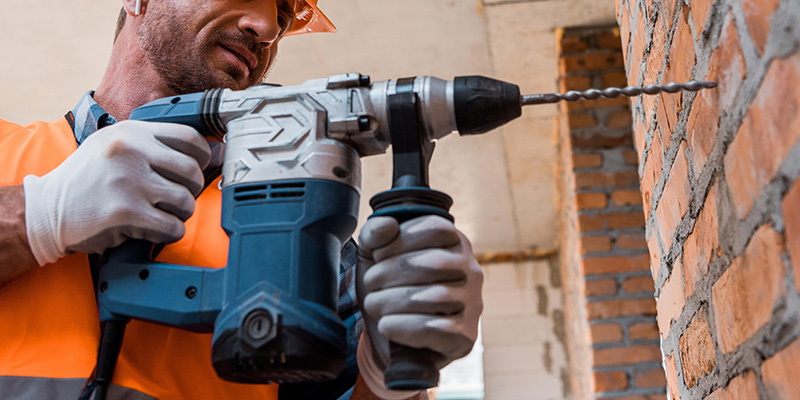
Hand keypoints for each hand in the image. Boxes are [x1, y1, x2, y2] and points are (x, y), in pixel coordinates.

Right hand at [23, 120, 210, 264]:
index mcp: (132, 132)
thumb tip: (218, 152)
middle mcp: (130, 151)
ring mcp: (127, 181)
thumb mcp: (117, 148)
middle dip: (190, 190)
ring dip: (179, 214)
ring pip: (185, 201)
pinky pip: (172, 227)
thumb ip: (160, 147)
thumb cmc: (89, 179)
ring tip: (159, 214)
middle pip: (192, 172)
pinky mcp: (125, 212)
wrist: (47, 210)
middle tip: (174, 198)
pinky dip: (168, 232)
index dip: (203, 156)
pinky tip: (152, 229)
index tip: (197, 169)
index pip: (189, 137)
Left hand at [355, 215, 482, 398]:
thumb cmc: (388, 287)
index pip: (437, 230)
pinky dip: (405, 327)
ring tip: (373, 304)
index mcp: (454, 243)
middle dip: (392, 272)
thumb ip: (375, 233)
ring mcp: (472, 304)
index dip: (401, 240)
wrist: (392, 337)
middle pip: (435, 263)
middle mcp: (471, 270)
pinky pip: (437, 329)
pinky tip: (386, 325)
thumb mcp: (374, 255)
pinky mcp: (465, 336)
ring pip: (436, 297)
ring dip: (394, 300)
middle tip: (371, 282)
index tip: (377, 255)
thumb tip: (387, 225)